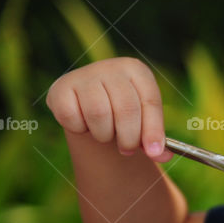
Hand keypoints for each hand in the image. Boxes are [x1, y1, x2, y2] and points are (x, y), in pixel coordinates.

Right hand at [46, 57, 170, 160]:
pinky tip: (84, 124)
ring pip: (99, 113)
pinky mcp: (60, 88)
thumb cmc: (121, 113)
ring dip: (104, 134)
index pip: (150, 100)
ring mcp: (84, 75)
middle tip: (127, 149)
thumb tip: (162, 155)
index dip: (153, 129)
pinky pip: (72, 117)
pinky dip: (80, 129)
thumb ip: (153, 138)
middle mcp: (110, 67)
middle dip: (129, 137)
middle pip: (126, 109)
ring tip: (105, 133)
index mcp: (136, 70)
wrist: (88, 105)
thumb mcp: (142, 121)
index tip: (154, 152)